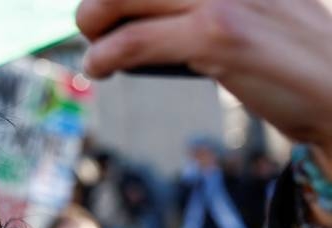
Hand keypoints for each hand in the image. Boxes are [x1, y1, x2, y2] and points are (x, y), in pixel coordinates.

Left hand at [76, 0, 331, 156]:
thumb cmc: (289, 55)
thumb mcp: (252, 7)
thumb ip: (206, 1)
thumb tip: (143, 11)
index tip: (112, 9)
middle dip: (100, 0)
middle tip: (92, 25)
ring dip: (93, 23)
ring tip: (95, 51)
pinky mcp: (219, 34)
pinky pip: (135, 40)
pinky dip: (104, 56)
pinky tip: (100, 67)